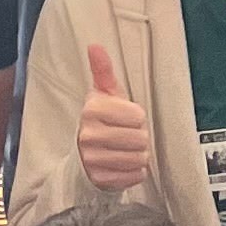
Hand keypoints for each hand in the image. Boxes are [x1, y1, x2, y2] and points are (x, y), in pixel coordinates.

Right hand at [75, 42, 153, 191]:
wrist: (85, 155)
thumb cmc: (102, 120)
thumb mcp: (104, 94)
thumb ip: (103, 70)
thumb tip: (95, 46)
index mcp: (92, 110)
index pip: (138, 116)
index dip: (137, 118)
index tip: (125, 118)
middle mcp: (88, 135)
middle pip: (140, 139)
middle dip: (139, 138)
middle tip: (126, 136)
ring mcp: (92, 160)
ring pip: (139, 158)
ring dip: (138, 155)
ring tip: (125, 150)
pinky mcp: (99, 180)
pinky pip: (135, 176)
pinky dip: (135, 172)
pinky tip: (123, 165)